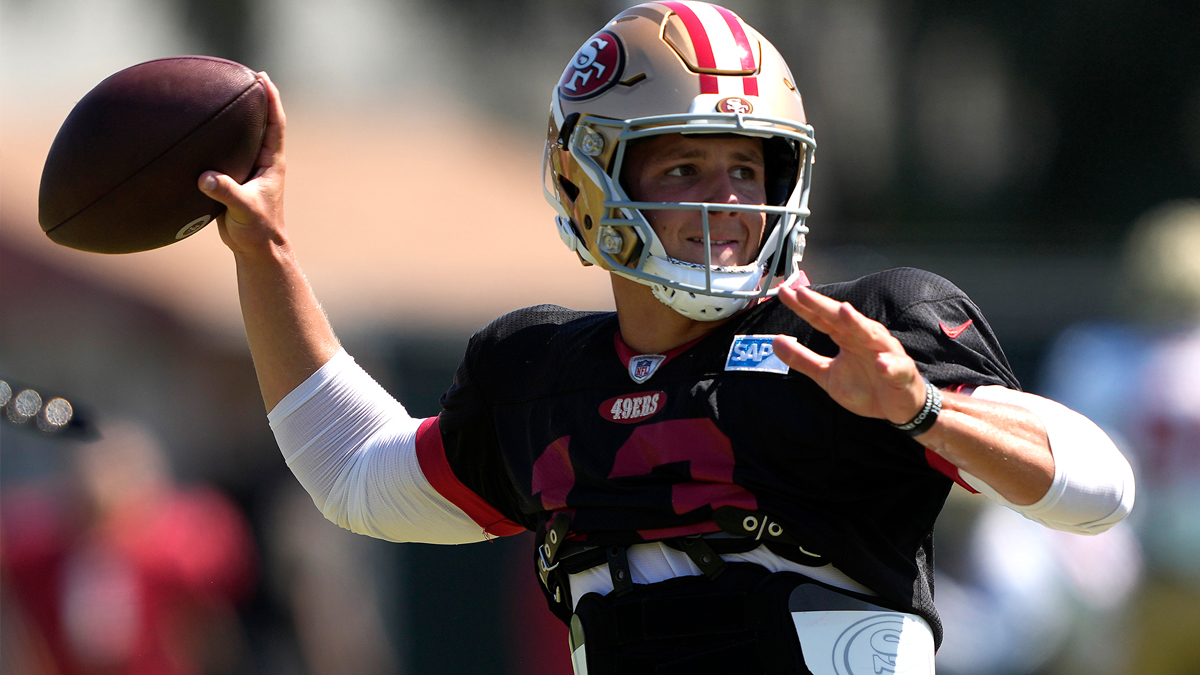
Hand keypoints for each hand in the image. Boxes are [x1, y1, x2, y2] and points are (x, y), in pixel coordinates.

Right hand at [198, 72, 286, 258]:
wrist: (257, 250)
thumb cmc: (258, 230)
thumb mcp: (244, 210)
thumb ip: (226, 192)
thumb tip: (205, 177)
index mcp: (272, 163)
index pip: (275, 124)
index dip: (271, 100)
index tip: (263, 77)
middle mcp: (263, 164)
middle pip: (262, 124)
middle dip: (255, 100)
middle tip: (244, 76)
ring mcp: (250, 172)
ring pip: (245, 139)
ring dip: (237, 120)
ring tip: (223, 98)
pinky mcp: (236, 182)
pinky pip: (227, 155)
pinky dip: (218, 142)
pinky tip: (202, 136)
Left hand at [772, 285, 925, 424]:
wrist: (897, 407)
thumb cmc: (866, 386)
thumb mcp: (827, 375)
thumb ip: (803, 359)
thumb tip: (776, 341)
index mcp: (846, 337)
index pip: (822, 318)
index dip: (804, 306)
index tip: (785, 292)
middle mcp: (865, 338)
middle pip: (843, 319)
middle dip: (824, 305)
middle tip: (803, 293)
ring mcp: (885, 353)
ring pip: (872, 335)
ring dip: (859, 323)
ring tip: (844, 312)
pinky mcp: (901, 372)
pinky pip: (896, 368)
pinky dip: (889, 364)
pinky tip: (881, 363)